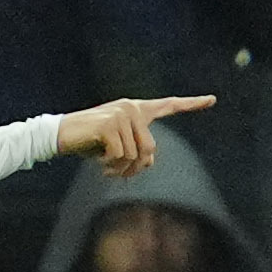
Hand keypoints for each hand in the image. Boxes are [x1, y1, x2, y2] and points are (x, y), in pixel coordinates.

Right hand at [56, 94, 213, 171]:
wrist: (58, 135)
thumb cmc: (89, 142)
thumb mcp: (117, 147)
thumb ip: (137, 149)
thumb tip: (149, 160)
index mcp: (137, 110)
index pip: (168, 105)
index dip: (191, 104)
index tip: (213, 99)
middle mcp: (132, 107)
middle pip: (149, 150)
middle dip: (134, 168)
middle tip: (115, 172)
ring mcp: (121, 113)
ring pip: (135, 155)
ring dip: (119, 169)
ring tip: (104, 165)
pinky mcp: (110, 123)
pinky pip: (121, 155)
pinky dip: (109, 165)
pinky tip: (97, 159)